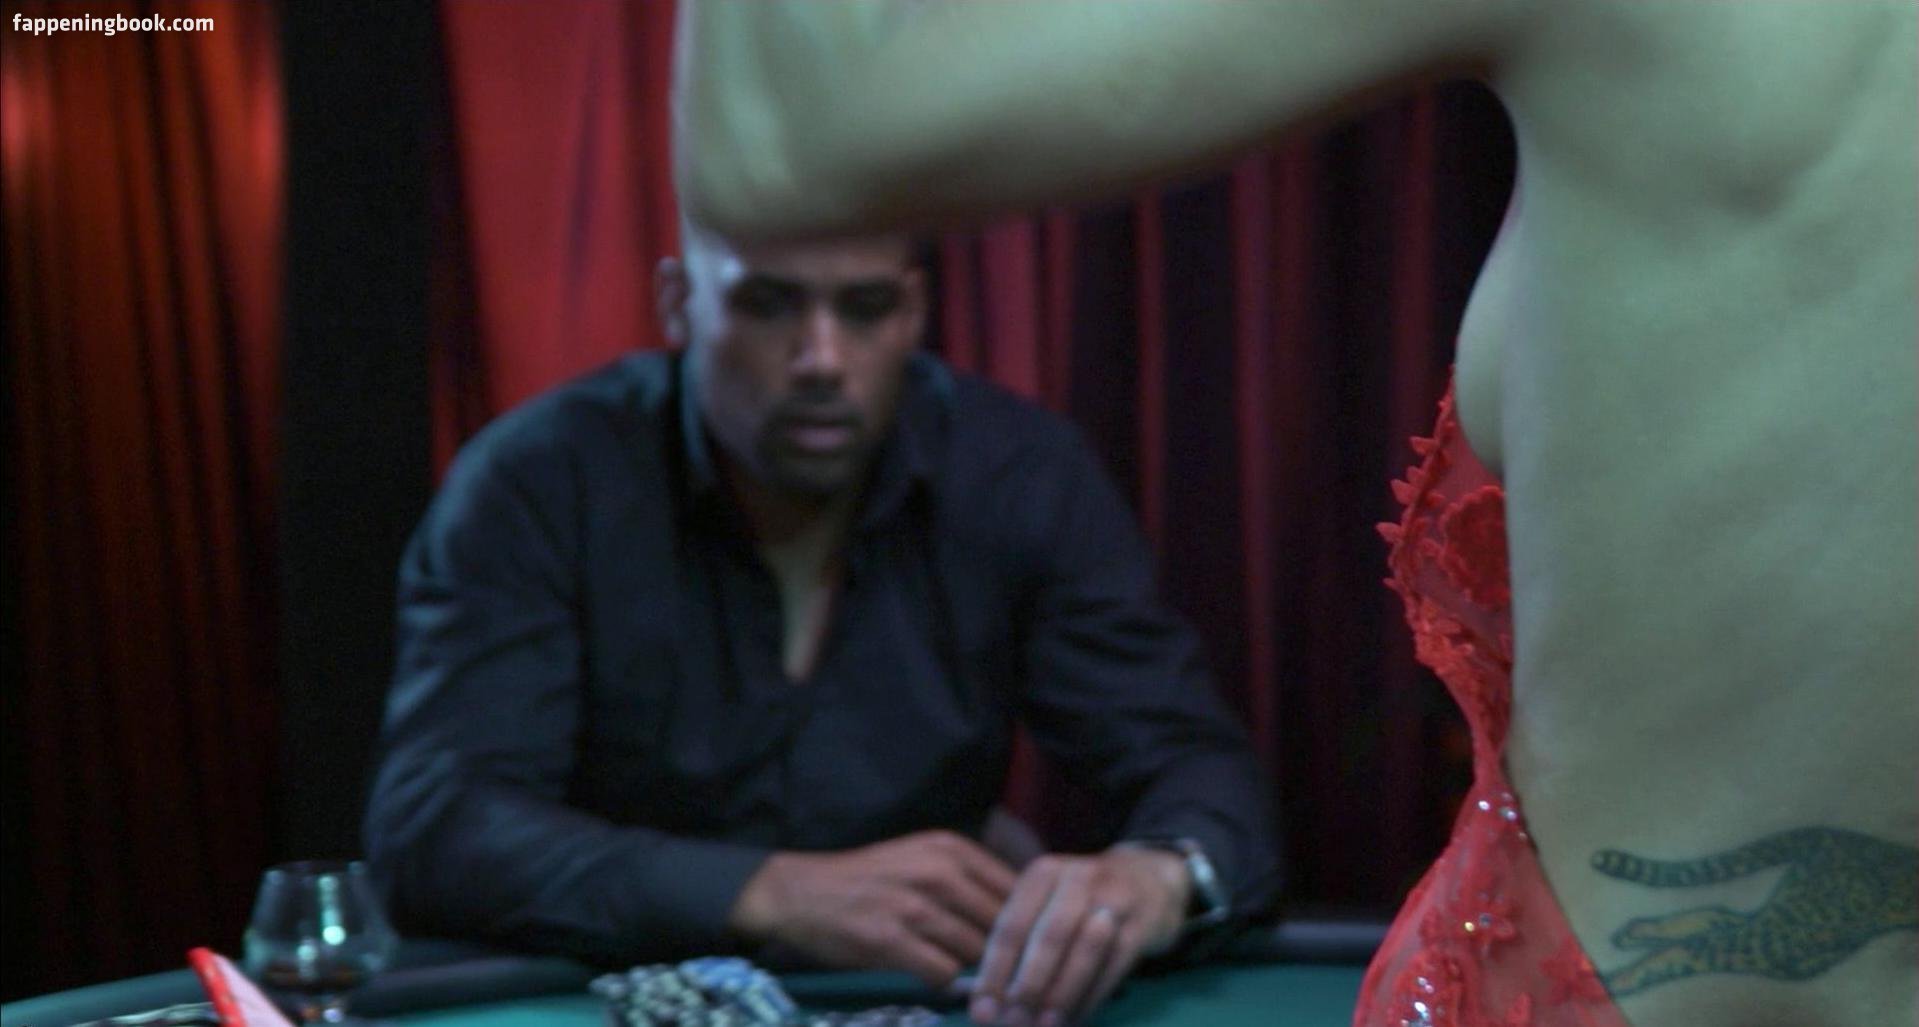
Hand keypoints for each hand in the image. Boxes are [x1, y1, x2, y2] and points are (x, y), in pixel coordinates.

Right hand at [729, 830, 1017, 987]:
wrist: (802, 892)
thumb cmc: (870, 879)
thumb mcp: (922, 857)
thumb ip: (969, 879)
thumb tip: (1025, 914)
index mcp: (951, 849)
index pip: (1016, 889)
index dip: (1027, 922)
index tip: (1026, 944)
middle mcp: (938, 872)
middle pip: (1002, 924)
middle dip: (1006, 953)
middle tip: (1006, 974)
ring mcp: (914, 906)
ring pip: (976, 951)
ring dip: (976, 972)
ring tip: (975, 982)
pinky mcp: (891, 940)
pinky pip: (943, 972)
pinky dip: (945, 982)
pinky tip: (934, 978)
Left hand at [968, 847, 1189, 1026]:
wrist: (1150, 880)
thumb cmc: (1083, 902)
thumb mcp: (1048, 905)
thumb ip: (1018, 947)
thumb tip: (984, 1002)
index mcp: (1042, 874)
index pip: (1011, 926)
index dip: (994, 972)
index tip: (981, 1011)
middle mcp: (1077, 878)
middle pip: (1048, 937)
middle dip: (1028, 985)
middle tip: (1012, 1023)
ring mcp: (1114, 899)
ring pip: (1084, 951)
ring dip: (1062, 993)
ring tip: (1043, 1026)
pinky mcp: (1141, 923)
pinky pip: (1114, 965)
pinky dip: (1092, 996)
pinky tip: (1074, 1018)